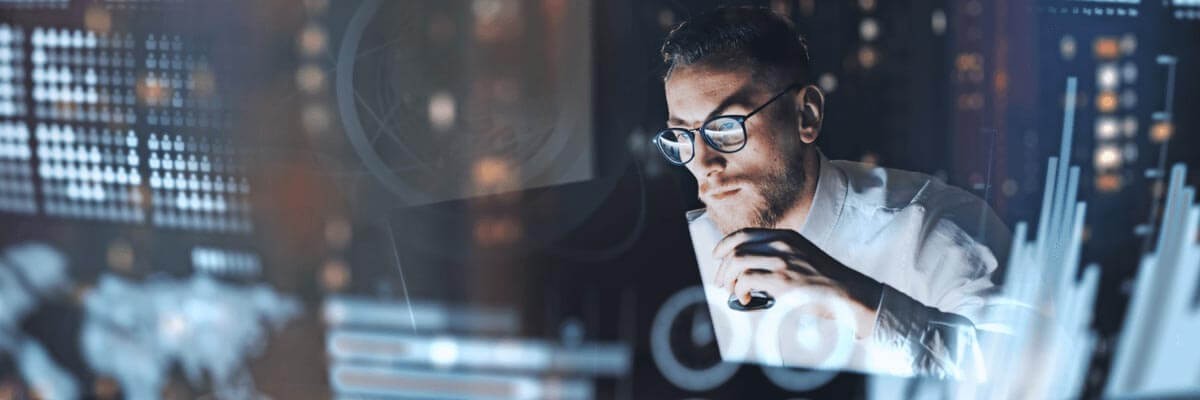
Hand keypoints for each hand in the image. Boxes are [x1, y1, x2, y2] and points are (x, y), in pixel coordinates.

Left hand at [712, 228, 882, 335]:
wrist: (849, 293)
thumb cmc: (826, 281)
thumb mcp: (802, 256)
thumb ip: (778, 257)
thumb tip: (749, 271)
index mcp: (786, 236)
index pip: (744, 234)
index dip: (725, 245)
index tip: (717, 256)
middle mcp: (781, 244)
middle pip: (736, 249)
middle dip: (723, 268)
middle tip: (722, 283)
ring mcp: (782, 261)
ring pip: (737, 262)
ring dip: (728, 279)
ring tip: (733, 292)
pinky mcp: (782, 280)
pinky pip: (746, 281)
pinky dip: (740, 292)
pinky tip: (747, 300)